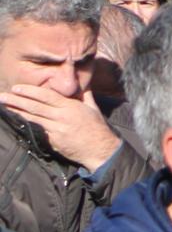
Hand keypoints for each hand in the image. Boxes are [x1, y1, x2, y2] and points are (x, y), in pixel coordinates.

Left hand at [1, 84, 118, 169]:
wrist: (102, 150)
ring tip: (4, 106)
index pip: (46, 96)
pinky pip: (38, 131)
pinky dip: (26, 125)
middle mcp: (62, 118)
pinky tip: (16, 121)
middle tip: (2, 96)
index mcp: (71, 107)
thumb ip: (84, 94)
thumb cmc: (97, 128)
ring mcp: (57, 130)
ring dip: (17, 112)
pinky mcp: (54, 142)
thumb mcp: (93, 108)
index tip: (16, 88)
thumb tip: (81, 81)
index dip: (30, 91)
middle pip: (35, 107)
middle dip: (17, 100)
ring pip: (33, 119)